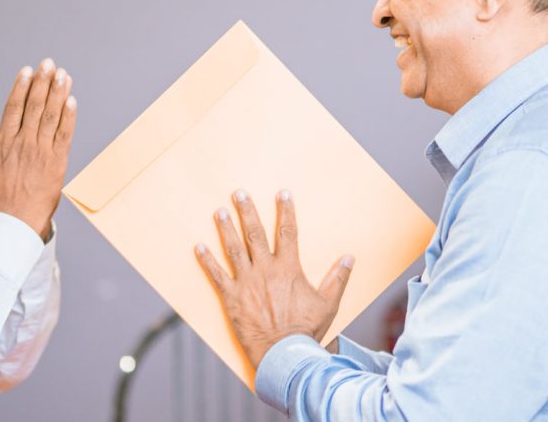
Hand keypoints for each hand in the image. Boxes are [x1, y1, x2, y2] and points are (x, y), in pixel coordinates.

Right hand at [0, 59, 76, 239]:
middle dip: (42, 83)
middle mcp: (23, 144)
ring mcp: (41, 152)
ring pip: (51, 117)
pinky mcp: (57, 163)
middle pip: (34, 107)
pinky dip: (69, 118)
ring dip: (58, 94)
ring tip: (63, 74)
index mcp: (3, 145)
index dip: (21, 87)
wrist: (14, 225)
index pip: (12, 109)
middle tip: (49, 64)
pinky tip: (72, 100)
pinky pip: (64, 135)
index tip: (27, 70)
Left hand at [195, 189, 354, 367]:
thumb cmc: (307, 330)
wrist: (284, 353)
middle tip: (238, 193)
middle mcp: (266, 270)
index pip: (288, 232)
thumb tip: (349, 257)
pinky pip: (216, 276)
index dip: (285, 211)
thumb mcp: (328, 304)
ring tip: (219, 211)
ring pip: (233, 249)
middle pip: (255, 234)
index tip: (282, 193)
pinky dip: (206, 261)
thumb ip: (338, 279)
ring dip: (225, 228)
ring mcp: (246, 283)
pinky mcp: (232, 297)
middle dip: (247, 211)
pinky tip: (198, 247)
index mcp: (288, 269)